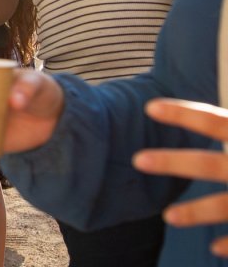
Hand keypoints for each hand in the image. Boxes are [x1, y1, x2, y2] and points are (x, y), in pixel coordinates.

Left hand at [134, 98, 227, 256]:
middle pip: (212, 165)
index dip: (184, 114)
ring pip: (227, 206)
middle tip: (138, 160)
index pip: (217, 122)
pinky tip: (216, 248)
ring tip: (169, 217)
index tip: (150, 107)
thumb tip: (218, 118)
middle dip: (174, 163)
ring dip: (197, 212)